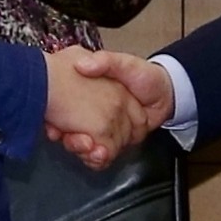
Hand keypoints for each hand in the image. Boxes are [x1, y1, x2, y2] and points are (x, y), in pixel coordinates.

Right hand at [46, 48, 166, 165]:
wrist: (165, 94)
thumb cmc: (143, 75)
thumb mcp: (124, 63)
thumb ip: (105, 62)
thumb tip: (82, 65)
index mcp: (90, 93)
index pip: (64, 109)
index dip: (56, 118)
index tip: (54, 125)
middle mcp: (92, 112)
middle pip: (70, 130)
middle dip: (69, 138)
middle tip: (68, 138)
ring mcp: (102, 128)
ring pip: (82, 144)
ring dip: (80, 149)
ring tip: (88, 148)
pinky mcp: (113, 141)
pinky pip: (99, 155)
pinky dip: (95, 159)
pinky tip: (97, 156)